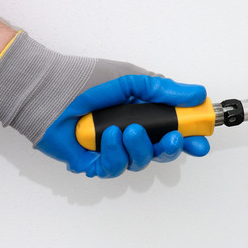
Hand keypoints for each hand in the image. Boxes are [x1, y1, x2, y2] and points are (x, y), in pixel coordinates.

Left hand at [0, 32, 209, 177]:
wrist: (46, 88)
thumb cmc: (84, 79)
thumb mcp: (132, 79)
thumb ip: (166, 90)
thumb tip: (199, 95)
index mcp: (142, 114)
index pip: (173, 131)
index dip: (190, 139)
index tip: (201, 142)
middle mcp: (129, 134)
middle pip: (162, 152)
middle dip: (172, 148)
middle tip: (174, 138)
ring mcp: (111, 150)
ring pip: (140, 162)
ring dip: (140, 147)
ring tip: (129, 130)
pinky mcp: (93, 162)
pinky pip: (115, 168)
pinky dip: (116, 153)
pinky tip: (109, 136)